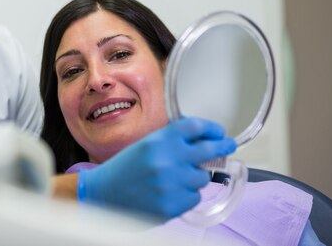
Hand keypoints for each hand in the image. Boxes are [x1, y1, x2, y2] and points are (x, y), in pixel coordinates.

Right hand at [78, 117, 236, 218]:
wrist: (103, 194)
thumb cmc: (124, 169)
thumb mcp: (146, 145)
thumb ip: (172, 141)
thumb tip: (204, 141)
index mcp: (158, 140)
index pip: (195, 126)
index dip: (211, 128)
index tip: (219, 132)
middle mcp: (166, 159)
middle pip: (209, 149)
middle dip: (222, 147)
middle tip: (228, 146)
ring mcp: (171, 183)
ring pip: (203, 177)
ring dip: (195, 176)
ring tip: (174, 178)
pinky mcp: (172, 205)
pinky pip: (194, 197)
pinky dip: (186, 195)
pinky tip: (168, 192)